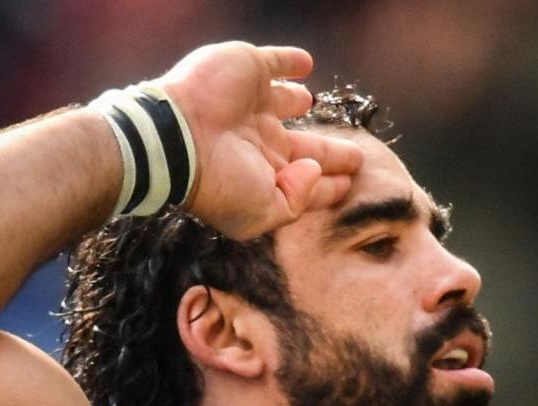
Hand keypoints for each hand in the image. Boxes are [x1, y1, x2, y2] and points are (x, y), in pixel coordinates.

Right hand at [154, 42, 362, 238]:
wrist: (179, 137)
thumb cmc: (218, 183)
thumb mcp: (261, 212)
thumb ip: (295, 200)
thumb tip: (314, 172)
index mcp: (263, 174)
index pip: (304, 181)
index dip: (327, 185)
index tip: (348, 185)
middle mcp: (259, 139)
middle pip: (305, 147)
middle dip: (331, 154)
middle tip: (358, 158)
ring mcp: (253, 104)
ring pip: (289, 102)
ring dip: (301, 101)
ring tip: (312, 102)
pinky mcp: (250, 70)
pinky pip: (276, 62)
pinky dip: (291, 62)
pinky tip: (306, 65)